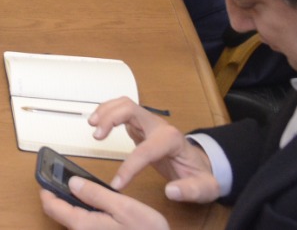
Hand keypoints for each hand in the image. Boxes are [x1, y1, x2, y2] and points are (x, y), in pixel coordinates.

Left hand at [39, 177, 168, 229]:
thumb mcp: (124, 207)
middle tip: (62, 177)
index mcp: (84, 225)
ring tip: (78, 186)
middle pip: (60, 213)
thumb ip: (96, 194)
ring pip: (72, 219)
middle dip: (58, 195)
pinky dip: (83, 212)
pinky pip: (84, 224)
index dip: (45, 189)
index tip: (44, 175)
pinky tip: (95, 204)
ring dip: (72, 203)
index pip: (52, 207)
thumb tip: (72, 182)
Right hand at [89, 98, 219, 203]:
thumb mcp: (204, 187)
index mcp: (172, 140)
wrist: (201, 164)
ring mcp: (150, 123)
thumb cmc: (200, 175)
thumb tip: (171, 191)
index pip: (146, 150)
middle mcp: (160, 126)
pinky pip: (122, 110)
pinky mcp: (142, 125)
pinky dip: (107, 112)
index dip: (129, 166)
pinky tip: (98, 122)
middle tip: (97, 136)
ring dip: (106, 111)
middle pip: (131, 109)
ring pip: (125, 105)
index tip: (117, 183)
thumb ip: (191, 190)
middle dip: (111, 119)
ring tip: (92, 125)